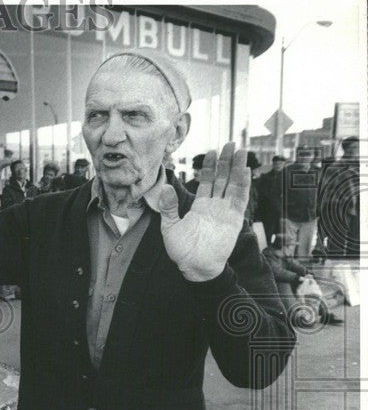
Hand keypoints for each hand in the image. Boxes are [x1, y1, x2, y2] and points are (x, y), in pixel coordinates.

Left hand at [154, 143, 248, 281]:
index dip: (210, 166)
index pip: (207, 181)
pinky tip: (245, 170)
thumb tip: (164, 187)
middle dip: (227, 161)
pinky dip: (243, 185)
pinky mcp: (234, 219)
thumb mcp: (170, 226)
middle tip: (231, 143)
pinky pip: (240, 199)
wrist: (195, 266)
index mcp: (200, 205)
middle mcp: (215, 205)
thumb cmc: (181, 250)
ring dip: (237, 168)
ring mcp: (226, 211)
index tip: (213, 151)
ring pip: (233, 185)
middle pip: (223, 178)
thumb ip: (168, 207)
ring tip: (241, 150)